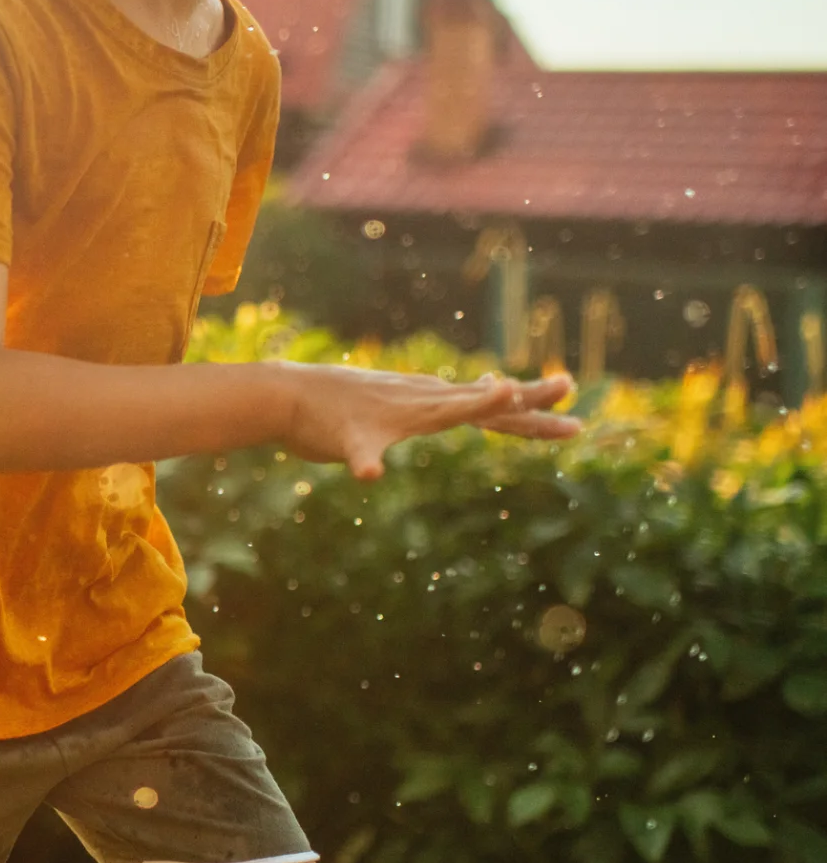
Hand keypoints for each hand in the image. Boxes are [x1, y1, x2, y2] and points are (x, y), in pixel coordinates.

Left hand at [280, 364, 579, 480]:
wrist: (289, 396)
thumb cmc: (318, 424)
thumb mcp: (342, 445)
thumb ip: (361, 456)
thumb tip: (367, 473)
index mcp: (419, 408)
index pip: (471, 404)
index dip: (500, 401)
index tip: (528, 390)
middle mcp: (424, 396)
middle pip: (488, 398)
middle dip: (531, 398)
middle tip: (572, 390)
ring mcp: (416, 395)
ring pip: (476, 397)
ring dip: (514, 399)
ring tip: (547, 394)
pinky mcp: (405, 399)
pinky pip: (455, 400)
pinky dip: (481, 399)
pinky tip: (487, 396)